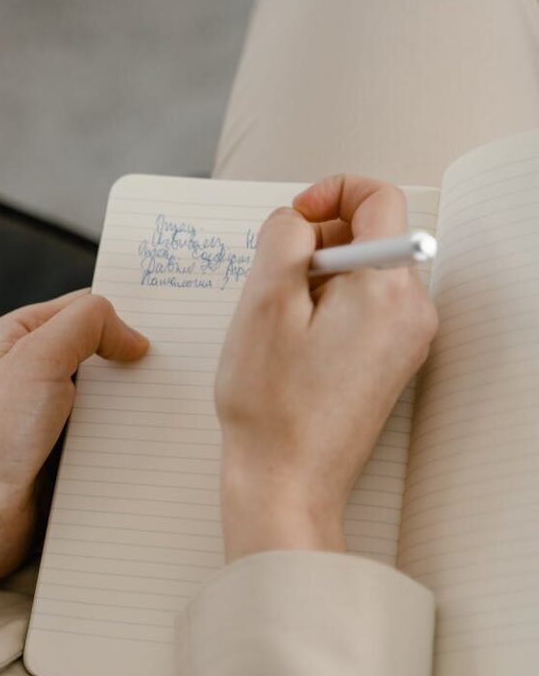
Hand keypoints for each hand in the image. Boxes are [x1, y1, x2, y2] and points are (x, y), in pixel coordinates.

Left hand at [0, 291, 148, 621]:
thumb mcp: (37, 356)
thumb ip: (87, 325)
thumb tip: (133, 338)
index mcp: (25, 337)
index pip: (89, 310)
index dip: (126, 315)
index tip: (169, 328)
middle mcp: (39, 375)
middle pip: (108, 358)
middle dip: (140, 367)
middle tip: (179, 374)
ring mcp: (55, 420)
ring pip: (115, 405)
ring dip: (139, 414)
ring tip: (171, 416)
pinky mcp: (69, 461)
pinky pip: (112, 447)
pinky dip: (131, 450)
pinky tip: (154, 452)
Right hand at [215, 175, 438, 561]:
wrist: (287, 483)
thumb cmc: (271, 406)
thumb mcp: (263, 301)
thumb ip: (283, 237)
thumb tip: (297, 220)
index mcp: (388, 289)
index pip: (380, 199)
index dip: (331, 193)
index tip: (295, 220)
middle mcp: (412, 312)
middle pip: (372, 236)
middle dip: (319, 242)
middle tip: (275, 280)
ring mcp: (406, 341)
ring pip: (364, 273)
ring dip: (319, 278)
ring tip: (280, 322)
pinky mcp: (391, 364)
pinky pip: (364, 309)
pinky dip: (329, 308)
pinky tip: (294, 345)